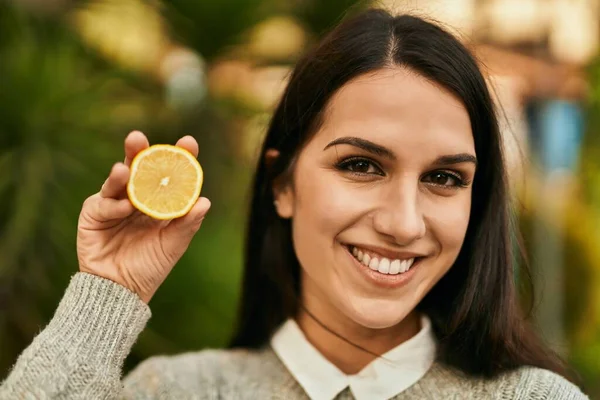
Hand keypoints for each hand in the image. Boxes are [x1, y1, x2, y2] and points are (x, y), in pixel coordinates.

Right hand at [76, 131, 210, 302]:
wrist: (120, 291)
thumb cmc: (149, 267)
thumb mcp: (172, 246)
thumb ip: (187, 224)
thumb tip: (205, 202)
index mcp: (158, 201)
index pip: (169, 174)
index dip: (178, 157)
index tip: (188, 142)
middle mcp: (136, 197)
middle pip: (139, 168)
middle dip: (139, 151)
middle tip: (138, 138)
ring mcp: (113, 203)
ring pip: (117, 180)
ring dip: (121, 172)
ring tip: (125, 169)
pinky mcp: (94, 214)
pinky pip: (104, 203)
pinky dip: (114, 204)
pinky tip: (125, 208)